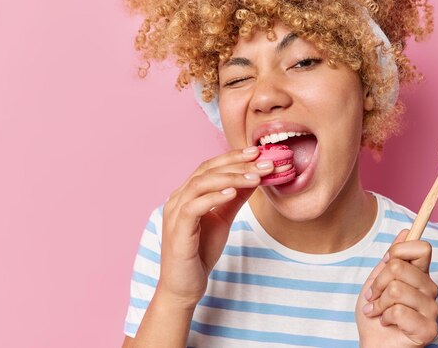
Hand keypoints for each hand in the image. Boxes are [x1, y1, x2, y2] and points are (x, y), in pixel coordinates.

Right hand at [155, 146, 273, 308]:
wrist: (185, 286)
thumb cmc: (200, 252)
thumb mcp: (223, 219)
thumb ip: (234, 199)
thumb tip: (254, 178)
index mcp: (187, 193)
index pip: (210, 166)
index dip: (233, 157)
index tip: (257, 151)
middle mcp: (177, 198)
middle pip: (206, 170)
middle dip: (237, 163)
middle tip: (262, 160)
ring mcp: (175, 213)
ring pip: (201, 184)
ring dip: (230, 178)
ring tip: (255, 177)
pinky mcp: (177, 230)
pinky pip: (194, 206)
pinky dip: (214, 197)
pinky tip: (232, 193)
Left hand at [356, 229, 437, 346]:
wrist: (372, 343)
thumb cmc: (374, 313)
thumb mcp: (377, 280)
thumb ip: (392, 258)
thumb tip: (406, 231)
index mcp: (420, 274)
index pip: (422, 247)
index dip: (399, 250)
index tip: (386, 263)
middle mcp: (430, 289)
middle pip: (400, 267)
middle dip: (378, 283)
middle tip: (374, 296)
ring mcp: (432, 310)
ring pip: (396, 289)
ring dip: (379, 303)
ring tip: (378, 311)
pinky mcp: (429, 329)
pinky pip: (398, 311)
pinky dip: (384, 318)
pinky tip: (387, 323)